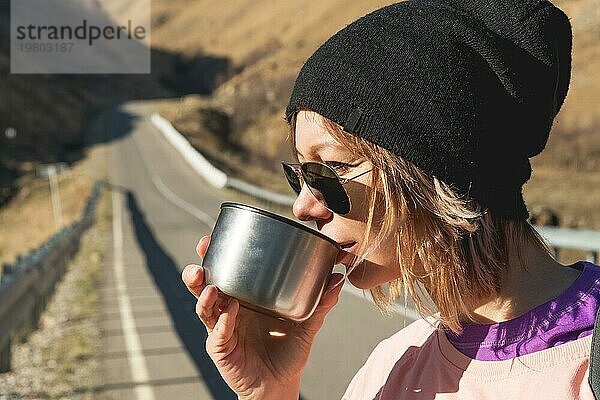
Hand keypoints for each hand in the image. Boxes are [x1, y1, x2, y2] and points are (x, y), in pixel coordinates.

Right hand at [182, 236, 344, 399]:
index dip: (216, 255)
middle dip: (200, 268)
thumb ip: (320, 302)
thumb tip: (338, 277)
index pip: (225, 272)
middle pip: (205, 285)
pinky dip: (223, 320)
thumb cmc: (289, 351)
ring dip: (204, 293)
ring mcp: (222, 329)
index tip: (213, 238)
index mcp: (244, 298)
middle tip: (202, 252)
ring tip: (211, 285)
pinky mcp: (221, 349)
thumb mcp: (306, 323)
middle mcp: (228, 310)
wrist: (281, 385)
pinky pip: (218, 332)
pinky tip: (231, 310)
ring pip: (204, 307)